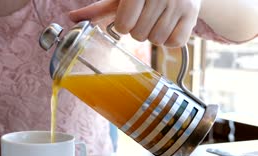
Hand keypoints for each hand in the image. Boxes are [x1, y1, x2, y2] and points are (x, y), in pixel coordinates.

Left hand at [69, 0, 200, 46]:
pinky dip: (170, 39)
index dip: (125, 25)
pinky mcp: (193, 14)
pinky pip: (175, 42)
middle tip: (145, 17)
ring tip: (157, 19)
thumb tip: (71, 19)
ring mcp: (179, 3)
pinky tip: (169, 25)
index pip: (124, 25)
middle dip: (139, 30)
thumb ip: (97, 10)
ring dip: (153, 35)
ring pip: (156, 40)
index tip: (130, 15)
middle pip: (139, 35)